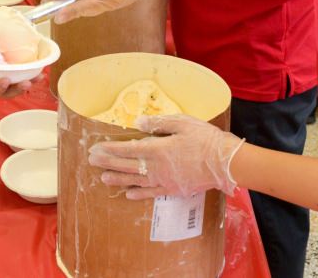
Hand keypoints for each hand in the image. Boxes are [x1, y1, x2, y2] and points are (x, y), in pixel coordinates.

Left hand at [88, 114, 244, 199]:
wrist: (225, 162)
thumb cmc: (205, 138)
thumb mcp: (182, 123)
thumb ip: (158, 124)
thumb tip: (137, 123)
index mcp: (157, 148)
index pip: (127, 149)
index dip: (110, 149)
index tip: (96, 148)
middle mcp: (156, 167)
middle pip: (127, 165)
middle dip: (108, 163)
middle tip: (91, 162)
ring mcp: (164, 180)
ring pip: (135, 181)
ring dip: (118, 179)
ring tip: (104, 178)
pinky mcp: (173, 189)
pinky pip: (151, 193)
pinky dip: (138, 194)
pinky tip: (128, 194)